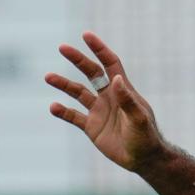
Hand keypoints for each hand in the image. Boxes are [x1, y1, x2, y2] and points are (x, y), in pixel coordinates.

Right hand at [46, 31, 164, 172]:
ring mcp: (99, 111)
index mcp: (122, 90)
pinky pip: (74, 116)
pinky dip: (63, 111)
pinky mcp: (92, 127)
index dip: (99, 49)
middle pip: (91, 73)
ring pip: (78, 93)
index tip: (86, 35)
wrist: (144, 159)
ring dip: (64, 84)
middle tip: (62, 47)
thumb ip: (127, 99)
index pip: (110, 63)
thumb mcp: (138, 118)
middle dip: (77, 60)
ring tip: (48, 76)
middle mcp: (109, 97)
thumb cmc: (146, 136)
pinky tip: (53, 107)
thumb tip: (115, 78)